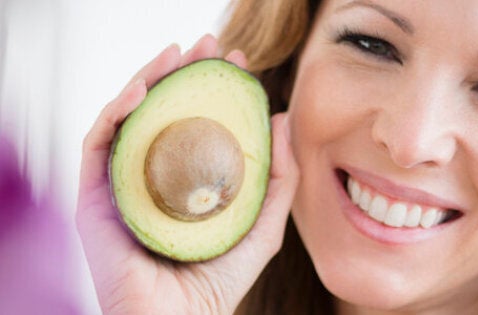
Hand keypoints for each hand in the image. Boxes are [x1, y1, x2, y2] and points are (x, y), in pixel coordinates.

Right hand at [76, 35, 298, 313]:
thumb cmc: (219, 280)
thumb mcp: (262, 222)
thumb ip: (279, 177)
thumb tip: (282, 118)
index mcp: (185, 178)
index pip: (196, 120)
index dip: (213, 87)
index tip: (237, 63)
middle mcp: (152, 174)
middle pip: (162, 110)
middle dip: (182, 72)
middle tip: (207, 45)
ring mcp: (122, 182)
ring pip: (128, 117)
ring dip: (148, 78)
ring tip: (175, 54)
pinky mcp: (94, 195)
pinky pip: (98, 142)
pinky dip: (115, 110)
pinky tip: (141, 89)